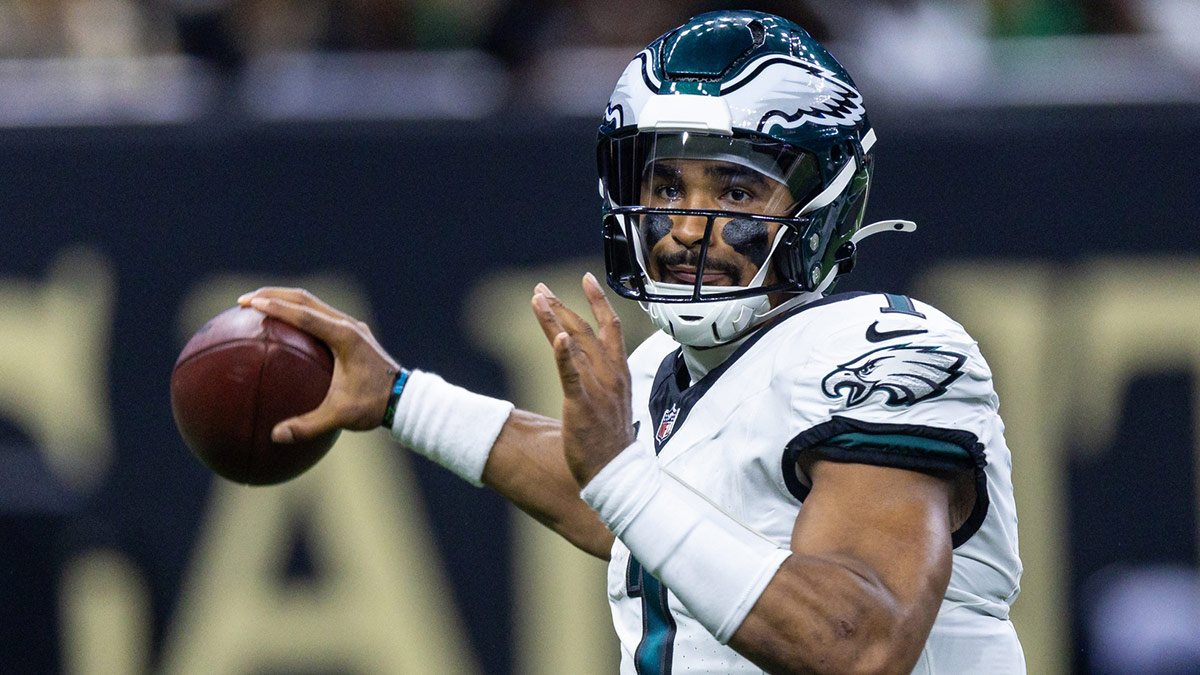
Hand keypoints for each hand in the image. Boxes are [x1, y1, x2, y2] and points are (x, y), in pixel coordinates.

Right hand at [237, 287, 400, 442]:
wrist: (406, 399)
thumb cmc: (374, 405)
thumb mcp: (341, 416)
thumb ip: (308, 426)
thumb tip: (276, 436)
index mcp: (344, 336)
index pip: (304, 314)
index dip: (276, 306)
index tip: (251, 303)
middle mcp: (347, 325)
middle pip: (305, 299)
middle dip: (274, 294)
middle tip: (244, 300)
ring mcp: (351, 327)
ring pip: (313, 304)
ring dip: (285, 300)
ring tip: (257, 305)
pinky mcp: (352, 334)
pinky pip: (320, 316)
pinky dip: (298, 315)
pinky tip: (282, 329)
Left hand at [531, 273, 635, 486]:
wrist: (618, 474)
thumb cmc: (612, 443)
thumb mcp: (611, 404)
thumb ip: (602, 383)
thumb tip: (590, 374)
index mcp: (618, 373)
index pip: (611, 327)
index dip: (598, 301)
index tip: (587, 278)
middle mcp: (610, 375)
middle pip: (585, 330)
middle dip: (563, 306)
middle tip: (541, 289)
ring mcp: (597, 390)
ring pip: (575, 345)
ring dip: (555, 319)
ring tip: (538, 299)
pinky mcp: (582, 406)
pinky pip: (572, 376)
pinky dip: (564, 355)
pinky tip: (557, 337)